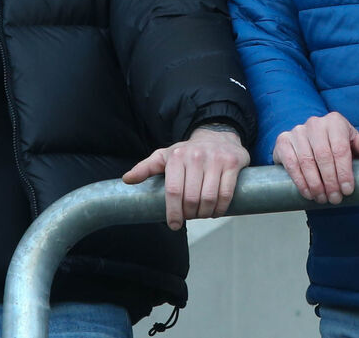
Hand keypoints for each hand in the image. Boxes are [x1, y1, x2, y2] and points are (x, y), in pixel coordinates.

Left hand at [123, 125, 249, 230]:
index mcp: (176, 156)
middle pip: (191, 198)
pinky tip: (215, 211)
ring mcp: (215, 159)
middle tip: (190, 217)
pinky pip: (226, 194)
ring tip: (202, 214)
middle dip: (190, 214)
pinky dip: (220, 208)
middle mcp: (195, 156)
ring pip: (209, 198)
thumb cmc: (188, 152)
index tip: (174, 224)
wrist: (217, 135)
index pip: (173, 191)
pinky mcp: (232, 163)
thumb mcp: (165, 156)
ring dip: (205, 214)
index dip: (173, 212)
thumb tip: (127, 180)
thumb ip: (146, 168)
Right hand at [272, 112, 358, 204]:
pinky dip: (300, 181)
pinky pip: (291, 164)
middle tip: (335, 198)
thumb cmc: (337, 148)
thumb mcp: (353, 146)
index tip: (347, 190)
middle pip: (323, 156)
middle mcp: (315, 123)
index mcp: (335, 121)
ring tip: (322, 198)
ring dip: (315, 184)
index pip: (340, 148)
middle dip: (330, 181)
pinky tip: (308, 193)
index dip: (344, 172)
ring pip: (306, 161)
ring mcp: (297, 131)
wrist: (313, 145)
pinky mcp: (283, 141)